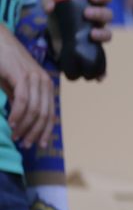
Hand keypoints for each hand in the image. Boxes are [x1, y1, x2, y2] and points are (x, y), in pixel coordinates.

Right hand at [0, 26, 53, 148]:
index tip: (39, 145)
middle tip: (26, 144)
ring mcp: (35, 78)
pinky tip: (12, 123)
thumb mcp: (15, 86)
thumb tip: (23, 120)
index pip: (50, 114)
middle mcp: (45, 82)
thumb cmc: (4, 64)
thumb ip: (21, 100)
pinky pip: (23, 101)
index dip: (46, 131)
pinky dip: (18, 115)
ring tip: (17, 136)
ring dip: (26, 127)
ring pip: (35, 110)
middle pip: (45, 115)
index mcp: (46, 86)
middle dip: (36, 133)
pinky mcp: (23, 76)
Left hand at [41, 0, 114, 51]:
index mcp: (91, 2)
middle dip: (99, 10)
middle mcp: (99, 12)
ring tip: (89, 25)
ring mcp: (100, 26)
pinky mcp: (99, 39)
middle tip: (86, 12)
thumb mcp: (52, 7)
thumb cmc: (60, 18)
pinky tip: (92, 36)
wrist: (57, 39)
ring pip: (108, 22)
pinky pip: (107, 36)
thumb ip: (48, 2)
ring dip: (99, 20)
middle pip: (108, 8)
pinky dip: (101, 35)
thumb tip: (50, 7)